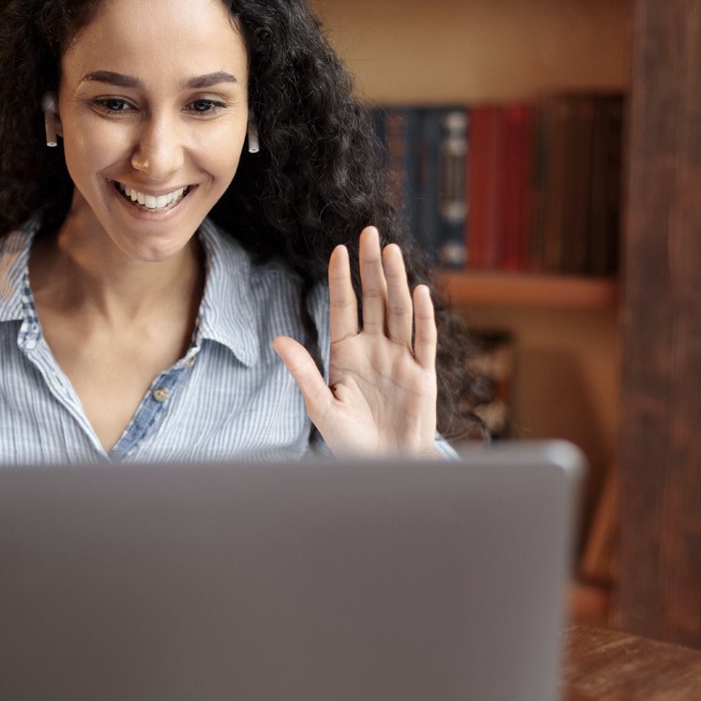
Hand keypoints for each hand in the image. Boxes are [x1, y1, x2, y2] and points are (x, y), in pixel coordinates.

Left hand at [273, 226, 437, 456]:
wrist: (383, 468)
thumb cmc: (350, 441)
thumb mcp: (321, 406)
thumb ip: (303, 371)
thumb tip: (277, 339)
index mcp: (346, 352)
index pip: (344, 307)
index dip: (342, 279)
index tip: (339, 249)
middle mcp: (374, 348)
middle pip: (375, 299)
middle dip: (372, 267)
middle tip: (370, 232)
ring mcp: (400, 358)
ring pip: (399, 311)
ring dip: (396, 281)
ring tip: (391, 251)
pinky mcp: (422, 374)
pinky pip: (423, 340)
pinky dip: (422, 316)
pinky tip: (418, 291)